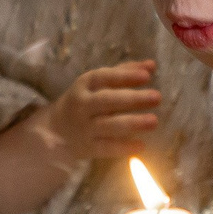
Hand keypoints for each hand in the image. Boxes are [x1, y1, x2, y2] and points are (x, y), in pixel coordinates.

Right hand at [40, 60, 162, 164]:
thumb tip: (151, 65)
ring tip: (154, 121)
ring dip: (132, 123)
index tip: (147, 76)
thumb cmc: (85, 100)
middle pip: (107, 101)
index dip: (125, 76)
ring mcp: (84, 127)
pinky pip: (107, 147)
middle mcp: (82, 105)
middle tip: (157, 97)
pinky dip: (124, 147)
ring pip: (109, 125)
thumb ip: (124, 72)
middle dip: (133, 99)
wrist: (55, 130)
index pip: (104, 77)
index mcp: (85, 84)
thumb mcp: (97, 83)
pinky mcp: (87, 148)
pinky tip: (141, 145)